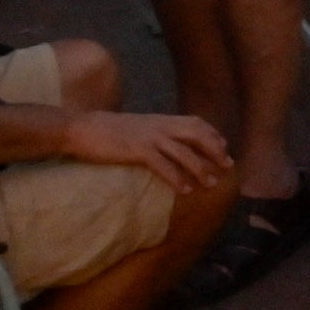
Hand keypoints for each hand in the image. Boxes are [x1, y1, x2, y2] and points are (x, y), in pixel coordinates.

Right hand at [66, 106, 235, 190]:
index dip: (212, 135)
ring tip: (211, 184)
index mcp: (161, 119)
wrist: (81, 128)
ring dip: (200, 168)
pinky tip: (185, 190)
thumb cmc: (106, 130)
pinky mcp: (137, 150)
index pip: (196, 123)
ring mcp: (149, 137)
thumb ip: (154, 131)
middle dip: (215, 150)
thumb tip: (166, 142)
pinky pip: (163, 165)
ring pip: (184, 152)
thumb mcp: (137, 126)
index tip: (224, 147)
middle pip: (197, 135)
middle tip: (228, 166)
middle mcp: (160, 125)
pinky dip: (177, 178)